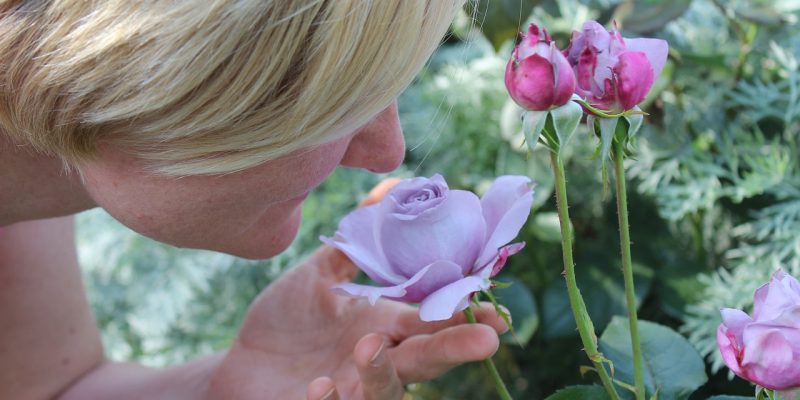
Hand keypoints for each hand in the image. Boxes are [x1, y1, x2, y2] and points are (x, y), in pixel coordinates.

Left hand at [207, 180, 508, 399]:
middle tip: (486, 340)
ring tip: (368, 348)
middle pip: (425, 357)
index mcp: (385, 325)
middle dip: (454, 348)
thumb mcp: (320, 274)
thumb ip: (356, 240)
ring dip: (383, 373)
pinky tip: (319, 386)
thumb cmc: (288, 320)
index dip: (465, 316)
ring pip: (387, 390)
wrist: (243, 363)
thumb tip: (392, 185)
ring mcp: (353, 389)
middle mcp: (378, 360)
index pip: (433, 320)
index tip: (497, 311)